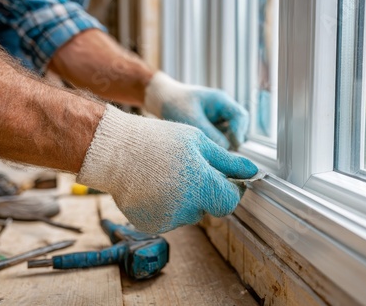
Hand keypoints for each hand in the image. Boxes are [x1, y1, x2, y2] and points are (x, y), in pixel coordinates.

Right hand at [77, 105, 258, 233]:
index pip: (230, 201)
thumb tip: (252, 172)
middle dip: (207, 192)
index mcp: (202, 185)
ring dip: (187, 199)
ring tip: (168, 175)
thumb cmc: (157, 140)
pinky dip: (168, 205)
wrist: (113, 151)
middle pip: (209, 207)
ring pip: (190, 213)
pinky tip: (155, 186)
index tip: (226, 178)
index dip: (231, 189)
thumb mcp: (197, 141)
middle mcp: (186, 208)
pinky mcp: (151, 225)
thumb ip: (227, 161)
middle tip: (190, 170)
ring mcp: (167, 219)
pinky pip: (170, 217)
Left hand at [143, 72, 248, 149]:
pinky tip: (204, 147)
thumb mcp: (191, 119)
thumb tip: (227, 148)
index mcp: (221, 101)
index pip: (241, 116)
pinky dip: (216, 145)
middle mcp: (223, 109)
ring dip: (223, 144)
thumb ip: (210, 134)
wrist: (160, 99)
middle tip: (220, 151)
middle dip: (233, 140)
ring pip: (231, 136)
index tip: (233, 145)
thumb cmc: (174, 103)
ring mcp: (219, 119)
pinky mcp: (212, 128)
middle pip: (240, 128)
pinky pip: (221, 140)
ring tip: (208, 148)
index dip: (239, 131)